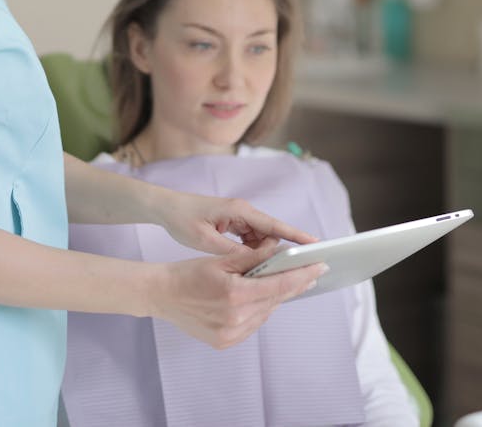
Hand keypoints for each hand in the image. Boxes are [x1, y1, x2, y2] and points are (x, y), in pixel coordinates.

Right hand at [153, 240, 324, 348]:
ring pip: (265, 314)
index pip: (279, 285)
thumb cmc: (188, 273)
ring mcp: (230, 333)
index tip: (320, 267)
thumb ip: (253, 257)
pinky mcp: (225, 342)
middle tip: (308, 274)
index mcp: (235, 294)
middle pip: (275, 301)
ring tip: (279, 284)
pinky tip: (255, 300)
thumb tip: (280, 251)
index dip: (302, 276)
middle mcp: (235, 318)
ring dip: (273, 299)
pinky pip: (252, 325)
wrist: (161, 295)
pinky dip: (257, 312)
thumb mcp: (221, 260)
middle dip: (292, 286)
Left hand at [157, 191, 318, 255]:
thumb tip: (255, 265)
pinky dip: (252, 254)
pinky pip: (251, 241)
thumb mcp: (205, 239)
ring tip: (268, 274)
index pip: (275, 226)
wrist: (165, 207)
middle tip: (294, 271)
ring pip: (262, 240)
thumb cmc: (182, 219)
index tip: (316, 245)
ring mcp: (240, 219)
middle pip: (272, 235)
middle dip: (281, 253)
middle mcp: (244, 213)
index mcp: (241, 211)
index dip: (297, 237)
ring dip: (264, 256)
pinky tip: (249, 268)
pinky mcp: (234, 225)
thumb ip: (231, 251)